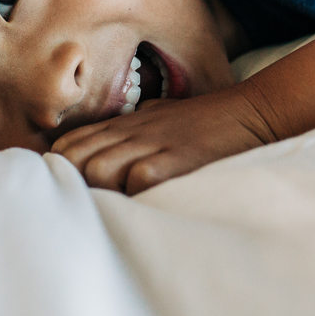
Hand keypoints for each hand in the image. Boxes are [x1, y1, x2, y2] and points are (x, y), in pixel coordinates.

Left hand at [50, 88, 275, 194]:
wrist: (252, 113)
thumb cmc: (205, 120)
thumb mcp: (159, 117)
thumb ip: (130, 131)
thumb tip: (106, 144)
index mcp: (124, 125)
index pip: (68, 145)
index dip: (62, 168)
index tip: (70, 187)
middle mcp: (131, 133)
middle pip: (73, 159)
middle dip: (75, 182)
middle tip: (94, 200)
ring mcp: (152, 145)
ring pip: (96, 168)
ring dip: (104, 190)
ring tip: (122, 202)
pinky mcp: (176, 160)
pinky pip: (137, 179)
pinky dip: (137, 193)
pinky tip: (148, 199)